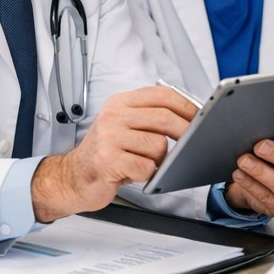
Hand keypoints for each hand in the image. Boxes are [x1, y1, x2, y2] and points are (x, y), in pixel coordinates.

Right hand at [32, 86, 196, 219]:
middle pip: (164, 118)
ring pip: (158, 145)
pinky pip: (146, 166)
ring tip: (144, 162)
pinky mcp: (108, 160)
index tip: (200, 117)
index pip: (161, 95)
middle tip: (194, 142)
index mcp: (119, 103)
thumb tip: (191, 117)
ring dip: (159, 159)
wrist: (72, 178)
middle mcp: (112, 116)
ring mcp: (108, 137)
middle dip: (186, 132)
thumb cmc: (105, 153)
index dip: (186, 105)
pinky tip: (132, 173)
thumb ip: (150, 117)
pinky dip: (146, 174)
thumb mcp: (123, 126)